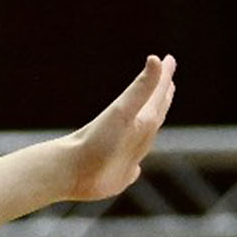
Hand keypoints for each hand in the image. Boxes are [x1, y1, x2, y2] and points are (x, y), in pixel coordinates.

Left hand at [60, 54, 176, 200]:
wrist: (68, 171)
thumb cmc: (96, 140)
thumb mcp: (122, 112)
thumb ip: (140, 89)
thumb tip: (156, 58)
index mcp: (137, 120)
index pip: (155, 95)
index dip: (164, 79)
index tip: (168, 60)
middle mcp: (132, 135)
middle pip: (152, 112)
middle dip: (161, 97)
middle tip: (168, 81)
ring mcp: (124, 156)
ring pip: (143, 139)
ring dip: (151, 128)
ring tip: (155, 118)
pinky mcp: (117, 178)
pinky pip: (131, 171)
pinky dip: (135, 169)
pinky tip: (134, 169)